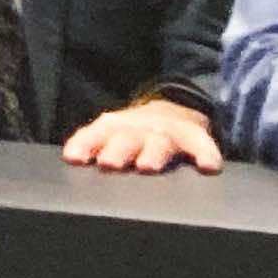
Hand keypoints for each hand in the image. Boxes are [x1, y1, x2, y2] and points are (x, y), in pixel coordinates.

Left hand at [62, 99, 222, 175]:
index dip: (84, 145)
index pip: (95, 135)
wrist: (171, 111)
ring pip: (159, 141)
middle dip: (116, 150)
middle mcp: (139, 128)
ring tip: (147, 165)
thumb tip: (69, 160)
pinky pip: (203, 146)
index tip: (75, 158)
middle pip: (125, 138)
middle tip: (108, 163)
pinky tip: (208, 166)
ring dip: (152, 152)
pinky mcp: (194, 138)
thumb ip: (89, 146)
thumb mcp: (110, 134)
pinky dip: (206, 154)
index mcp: (115, 128)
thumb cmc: (133, 133)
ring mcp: (167, 132)